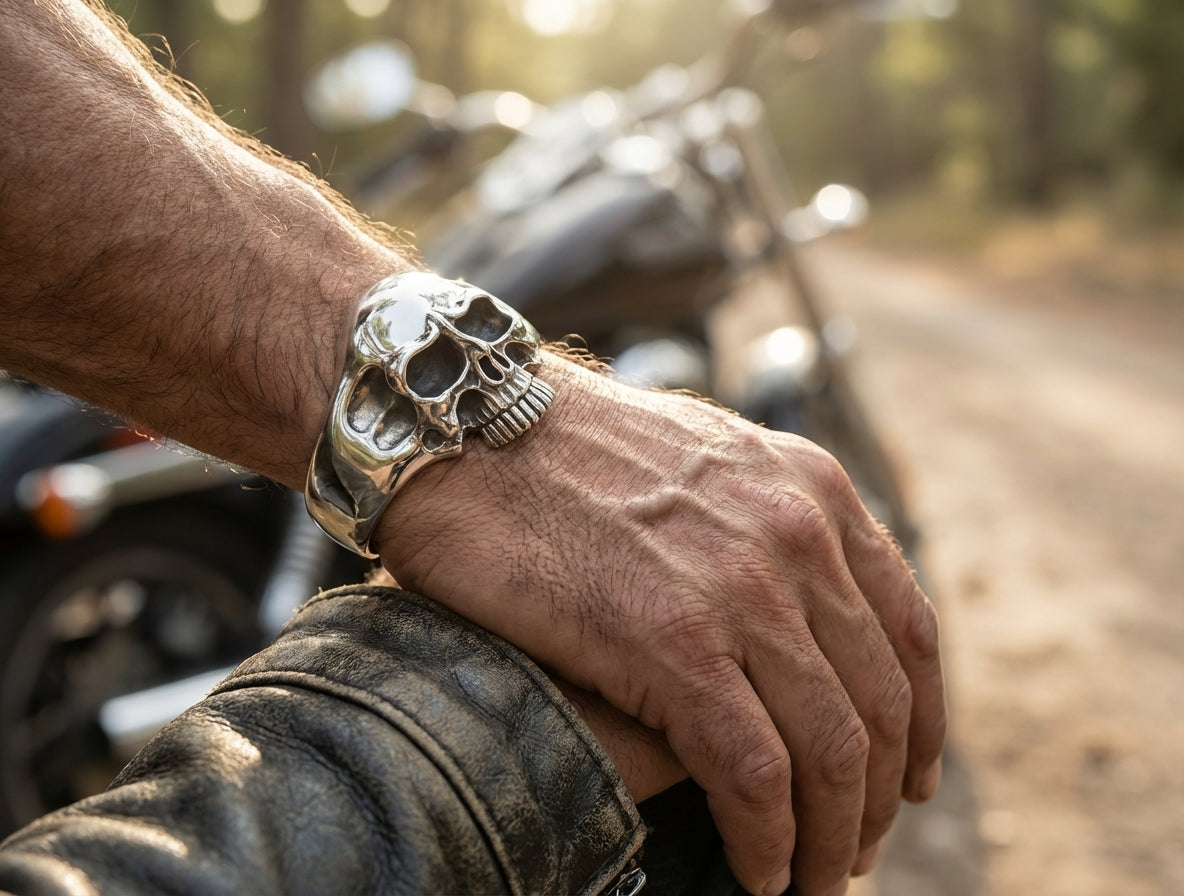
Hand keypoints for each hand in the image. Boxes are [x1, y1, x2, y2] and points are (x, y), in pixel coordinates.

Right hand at [374, 353, 946, 895]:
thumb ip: (758, 524)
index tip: (908, 778)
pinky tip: (758, 870)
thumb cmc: (561, 450)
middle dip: (876, 797)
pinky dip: (768, 840)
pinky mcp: (671, 642)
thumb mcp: (700, 462)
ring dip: (831, 836)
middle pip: (880, 702)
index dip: (922, 723)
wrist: (465, 424)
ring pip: (831, 749)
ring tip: (810, 877)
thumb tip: (780, 611)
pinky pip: (754, 773)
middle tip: (853, 848)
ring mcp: (739, 588)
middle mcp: (795, 534)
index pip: (909, 629)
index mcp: (810, 490)